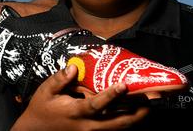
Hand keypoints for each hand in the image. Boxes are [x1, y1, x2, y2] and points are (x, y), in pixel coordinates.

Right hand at [12, 65, 148, 130]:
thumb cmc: (41, 109)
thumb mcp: (46, 91)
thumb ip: (60, 79)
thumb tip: (73, 67)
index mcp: (76, 112)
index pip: (96, 104)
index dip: (111, 95)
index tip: (124, 85)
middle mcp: (88, 125)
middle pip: (118, 123)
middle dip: (137, 113)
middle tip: (151, 100)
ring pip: (119, 128)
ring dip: (136, 118)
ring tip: (149, 106)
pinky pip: (113, 129)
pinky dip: (126, 122)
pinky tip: (134, 112)